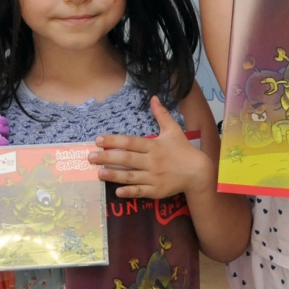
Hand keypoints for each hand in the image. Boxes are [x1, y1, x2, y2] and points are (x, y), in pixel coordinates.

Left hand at [91, 97, 208, 198]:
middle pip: (127, 159)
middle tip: (90, 157)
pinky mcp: (156, 190)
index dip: (114, 141)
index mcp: (154, 146)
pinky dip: (129, 191)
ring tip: (99, 173)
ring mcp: (154, 177)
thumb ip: (161, 114)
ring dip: (114, 175)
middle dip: (107, 158)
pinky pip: (140, 191)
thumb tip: (154, 97)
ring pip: (131, 176)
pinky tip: (117, 191)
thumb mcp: (173, 130)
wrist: (197, 172)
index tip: (98, 140)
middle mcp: (152, 161)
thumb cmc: (182, 150)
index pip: (131, 142)